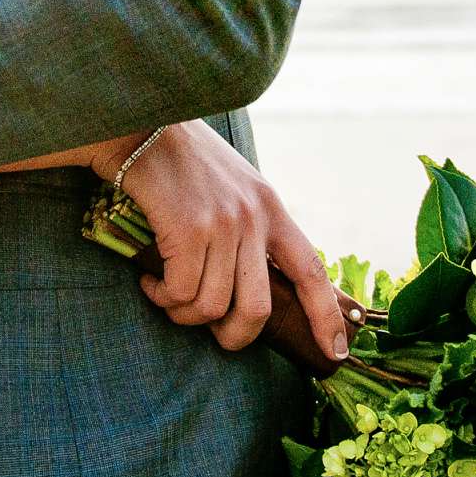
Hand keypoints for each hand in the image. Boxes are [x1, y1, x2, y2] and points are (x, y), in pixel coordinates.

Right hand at [101, 122, 350, 362]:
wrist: (139, 124)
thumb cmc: (181, 160)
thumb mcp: (234, 185)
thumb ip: (251, 225)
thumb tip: (256, 282)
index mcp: (271, 206)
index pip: (312, 270)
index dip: (327, 316)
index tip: (336, 351)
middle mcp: (253, 216)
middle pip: (258, 309)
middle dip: (235, 337)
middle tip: (214, 334)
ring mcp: (222, 223)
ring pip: (212, 307)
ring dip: (184, 314)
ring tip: (167, 295)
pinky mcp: (187, 229)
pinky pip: (180, 293)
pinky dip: (163, 298)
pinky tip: (150, 283)